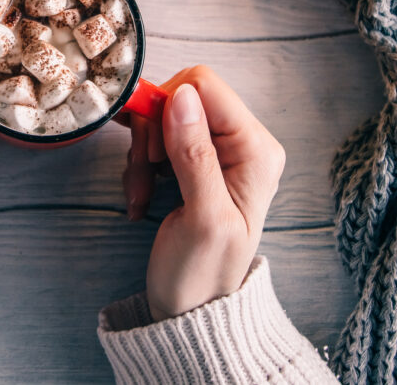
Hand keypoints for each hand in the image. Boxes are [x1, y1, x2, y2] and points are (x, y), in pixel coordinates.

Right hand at [126, 66, 284, 321]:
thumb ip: (195, 154)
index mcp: (256, 149)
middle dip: (150, 137)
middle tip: (144, 177)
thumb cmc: (202, 273)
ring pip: (162, 119)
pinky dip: (140, 166)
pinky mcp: (195, 162)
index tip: (150, 151)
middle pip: (179, 99)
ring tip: (140, 195)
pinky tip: (141, 197)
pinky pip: (156, 141)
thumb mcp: (201, 217)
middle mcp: (242, 142)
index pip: (204, 86)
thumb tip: (181, 96)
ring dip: (141, 157)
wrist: (191, 310)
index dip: (166, 108)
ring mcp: (218, 152)